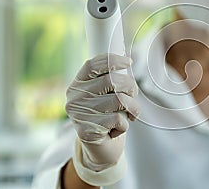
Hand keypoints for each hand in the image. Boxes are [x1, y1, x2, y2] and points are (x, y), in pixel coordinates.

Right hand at [66, 53, 138, 171]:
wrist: (100, 149)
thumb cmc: (107, 117)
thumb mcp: (107, 95)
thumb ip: (112, 80)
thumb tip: (127, 62)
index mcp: (78, 84)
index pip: (93, 65)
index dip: (113, 60)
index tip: (129, 62)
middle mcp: (75, 97)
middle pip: (112, 81)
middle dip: (131, 87)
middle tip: (133, 97)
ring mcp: (79, 114)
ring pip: (119, 100)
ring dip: (132, 108)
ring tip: (129, 114)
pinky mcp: (88, 130)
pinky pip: (118, 119)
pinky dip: (125, 124)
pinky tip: (117, 128)